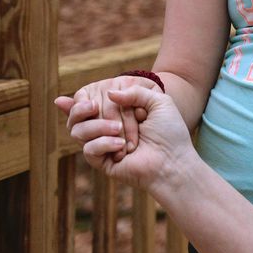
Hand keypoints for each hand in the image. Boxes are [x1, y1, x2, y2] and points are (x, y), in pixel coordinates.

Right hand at [54, 86, 194, 190]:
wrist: (174, 159)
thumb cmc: (169, 131)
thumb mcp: (158, 102)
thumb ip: (135, 91)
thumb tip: (109, 92)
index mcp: (116, 112)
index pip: (87, 101)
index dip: (83, 100)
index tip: (91, 100)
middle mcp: (106, 127)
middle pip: (79, 115)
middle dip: (93, 111)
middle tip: (99, 109)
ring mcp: (102, 144)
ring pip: (78, 131)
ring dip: (97, 126)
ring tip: (118, 128)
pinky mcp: (101, 161)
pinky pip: (88, 149)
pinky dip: (103, 144)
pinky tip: (121, 146)